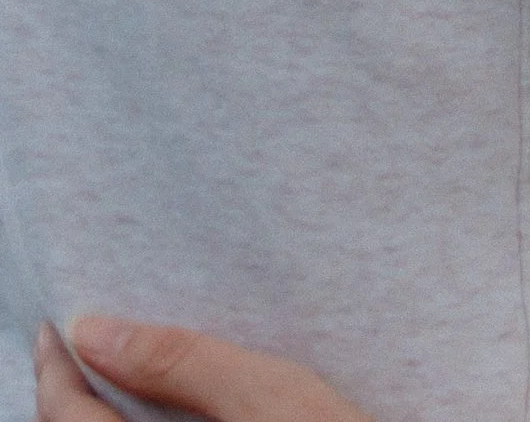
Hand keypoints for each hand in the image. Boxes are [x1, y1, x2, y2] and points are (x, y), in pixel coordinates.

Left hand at [36, 322, 370, 421]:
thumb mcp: (266, 395)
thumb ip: (179, 362)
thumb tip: (94, 330)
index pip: (71, 420)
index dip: (55, 373)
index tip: (57, 325)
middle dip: (71, 396)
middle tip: (83, 340)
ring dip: (103, 415)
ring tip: (121, 367)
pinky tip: (164, 406)